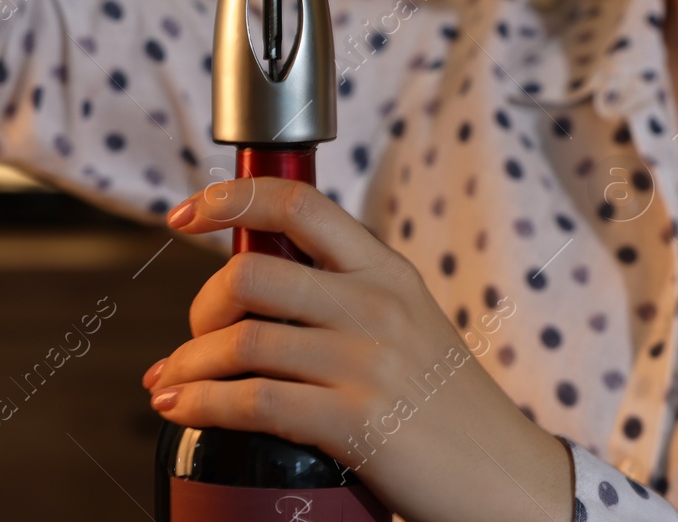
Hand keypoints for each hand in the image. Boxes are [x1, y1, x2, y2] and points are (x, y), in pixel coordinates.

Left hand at [143, 177, 573, 521]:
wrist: (506, 478)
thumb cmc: (446, 407)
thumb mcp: (408, 324)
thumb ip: (346, 295)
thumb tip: (256, 285)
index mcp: (387, 270)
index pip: (298, 205)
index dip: (230, 199)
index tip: (185, 214)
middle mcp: (376, 303)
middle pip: (251, 274)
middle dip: (201, 307)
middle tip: (194, 335)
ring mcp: (367, 360)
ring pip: (241, 342)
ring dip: (187, 365)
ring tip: (171, 382)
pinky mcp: (356, 419)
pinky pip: (253, 402)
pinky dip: (202, 405)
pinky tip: (181, 409)